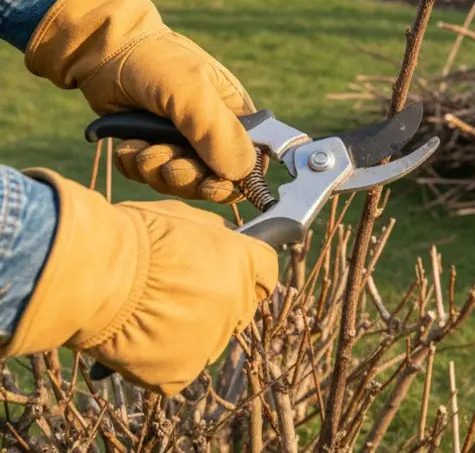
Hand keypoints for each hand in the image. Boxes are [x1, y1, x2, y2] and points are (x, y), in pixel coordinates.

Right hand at [0, 168, 277, 396]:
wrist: (94, 275)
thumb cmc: (129, 238)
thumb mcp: (179, 217)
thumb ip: (209, 232)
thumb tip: (219, 237)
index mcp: (242, 260)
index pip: (266, 271)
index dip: (246, 271)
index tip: (228, 273)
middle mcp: (236, 301)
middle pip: (238, 308)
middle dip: (215, 302)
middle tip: (175, 296)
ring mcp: (212, 339)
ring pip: (208, 340)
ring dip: (187, 332)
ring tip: (146, 318)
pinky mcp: (181, 372)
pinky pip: (177, 371)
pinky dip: (159, 362)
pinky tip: (137, 343)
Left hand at [24, 0, 259, 202]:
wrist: (104, 49)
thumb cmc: (157, 61)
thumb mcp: (191, 91)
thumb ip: (217, 131)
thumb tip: (242, 173)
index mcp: (235, 117)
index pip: (248, 163)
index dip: (233, 180)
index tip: (212, 185)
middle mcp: (210, 133)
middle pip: (210, 180)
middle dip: (188, 177)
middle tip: (171, 166)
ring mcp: (177, 142)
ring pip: (176, 181)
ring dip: (157, 171)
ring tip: (142, 149)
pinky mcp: (148, 147)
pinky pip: (146, 175)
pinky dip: (135, 167)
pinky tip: (128, 146)